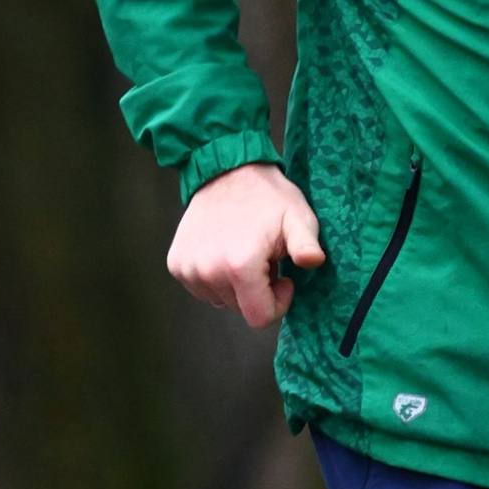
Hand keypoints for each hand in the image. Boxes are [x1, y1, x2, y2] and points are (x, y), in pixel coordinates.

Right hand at [166, 160, 325, 324]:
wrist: (226, 171)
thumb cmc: (268, 197)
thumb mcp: (298, 217)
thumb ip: (307, 245)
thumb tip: (313, 261)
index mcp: (240, 266)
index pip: (260, 318)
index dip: (277, 303)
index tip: (282, 278)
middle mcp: (208, 272)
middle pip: (241, 310)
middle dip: (257, 291)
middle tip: (263, 258)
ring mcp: (188, 269)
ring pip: (221, 301)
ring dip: (236, 285)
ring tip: (243, 251)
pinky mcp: (176, 265)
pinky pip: (203, 290)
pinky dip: (216, 278)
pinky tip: (223, 250)